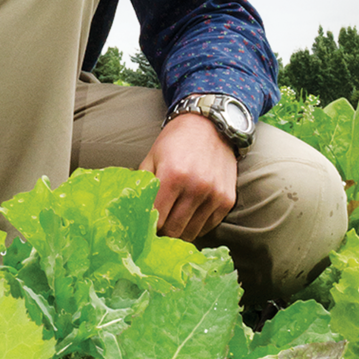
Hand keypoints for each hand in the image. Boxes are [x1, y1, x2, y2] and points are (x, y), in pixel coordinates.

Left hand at [139, 113, 237, 242]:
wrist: (211, 126)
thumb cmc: (176, 141)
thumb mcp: (152, 157)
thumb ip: (142, 185)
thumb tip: (131, 212)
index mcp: (173, 175)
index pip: (156, 219)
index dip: (147, 226)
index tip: (144, 225)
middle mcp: (196, 187)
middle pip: (173, 230)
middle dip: (162, 231)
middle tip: (157, 225)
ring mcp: (214, 195)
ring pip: (191, 233)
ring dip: (179, 231)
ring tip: (173, 220)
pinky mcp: (227, 200)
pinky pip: (208, 226)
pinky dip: (197, 225)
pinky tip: (189, 214)